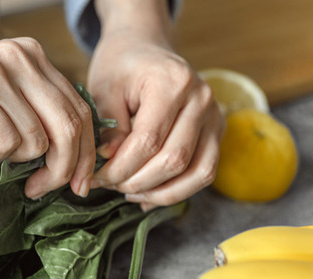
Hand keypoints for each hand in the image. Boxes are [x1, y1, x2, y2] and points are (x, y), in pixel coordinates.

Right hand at [0, 38, 95, 199]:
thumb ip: (34, 115)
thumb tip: (76, 161)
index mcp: (31, 56)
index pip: (79, 111)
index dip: (86, 155)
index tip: (78, 185)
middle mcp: (17, 57)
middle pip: (67, 128)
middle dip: (61, 171)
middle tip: (38, 190)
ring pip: (37, 141)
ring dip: (15, 163)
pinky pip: (6, 144)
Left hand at [89, 1, 223, 209]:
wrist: (143, 49)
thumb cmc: (120, 68)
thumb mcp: (104, 90)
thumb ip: (109, 128)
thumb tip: (110, 161)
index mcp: (172, 83)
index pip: (148, 141)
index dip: (120, 168)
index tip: (95, 177)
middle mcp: (201, 99)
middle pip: (174, 160)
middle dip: (136, 182)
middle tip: (108, 186)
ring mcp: (214, 116)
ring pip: (197, 173)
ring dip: (160, 193)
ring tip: (128, 192)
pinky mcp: (217, 131)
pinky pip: (204, 171)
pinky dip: (177, 190)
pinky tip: (148, 194)